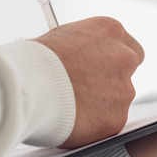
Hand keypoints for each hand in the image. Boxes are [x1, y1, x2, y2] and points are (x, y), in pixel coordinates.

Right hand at [33, 17, 143, 148]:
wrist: (28, 85)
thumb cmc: (35, 60)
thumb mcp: (63, 37)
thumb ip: (84, 48)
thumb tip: (83, 57)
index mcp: (111, 31)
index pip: (129, 47)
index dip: (113, 61)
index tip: (100, 68)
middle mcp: (125, 57)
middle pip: (128, 72)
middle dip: (111, 81)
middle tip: (87, 90)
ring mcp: (124, 89)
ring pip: (118, 100)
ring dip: (100, 104)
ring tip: (70, 105)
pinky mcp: (117, 118)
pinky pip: (108, 122)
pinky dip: (93, 124)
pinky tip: (73, 119)